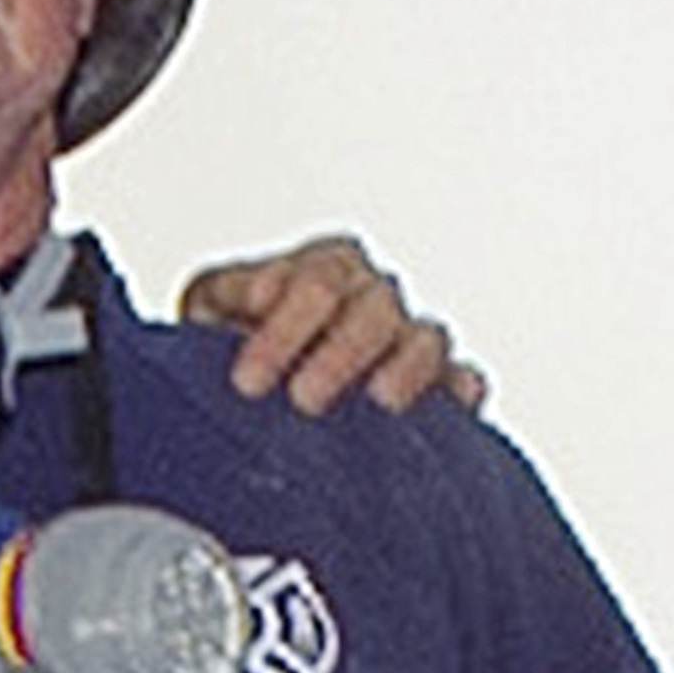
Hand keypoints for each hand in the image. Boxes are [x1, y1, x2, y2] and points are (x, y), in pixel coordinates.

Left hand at [174, 233, 485, 417]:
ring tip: (379, 400)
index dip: (287, 324)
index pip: (319, 280)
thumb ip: (225, 293)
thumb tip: (256, 299)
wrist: (250, 395)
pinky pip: (462, 380)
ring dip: (405, 367)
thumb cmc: (229, 344)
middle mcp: (373, 296)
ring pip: (424, 339)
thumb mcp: (211, 308)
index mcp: (325, 268)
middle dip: (338, 353)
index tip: (249, 377)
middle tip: (301, 400)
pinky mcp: (436, 387)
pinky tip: (453, 403)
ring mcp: (408, 339)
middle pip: (374, 308)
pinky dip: (459, 390)